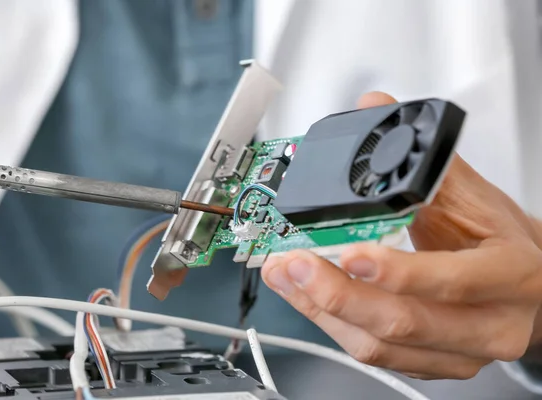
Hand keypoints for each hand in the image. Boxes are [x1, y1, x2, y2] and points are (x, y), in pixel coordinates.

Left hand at [261, 92, 541, 379]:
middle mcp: (490, 324)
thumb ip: (418, 155)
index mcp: (510, 274)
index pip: (453, 280)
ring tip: (286, 276)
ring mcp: (458, 352)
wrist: (521, 281)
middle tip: (295, 264)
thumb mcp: (473, 194)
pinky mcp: (430, 363)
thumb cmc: (499, 238)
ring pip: (381, 346)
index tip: (349, 253)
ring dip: (323, 311)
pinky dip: (331, 325)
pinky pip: (373, 355)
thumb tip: (375, 108)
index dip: (398, 272)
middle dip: (339, 294)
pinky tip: (305, 297)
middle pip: (405, 323)